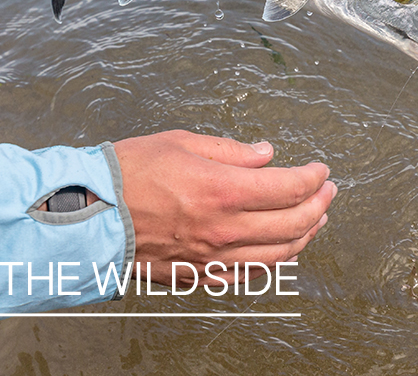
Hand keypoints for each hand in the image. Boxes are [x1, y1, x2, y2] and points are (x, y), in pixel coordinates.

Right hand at [113, 129, 334, 284]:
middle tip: (328, 191)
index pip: (288, 187)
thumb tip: (266, 154)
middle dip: (319, 205)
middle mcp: (224, 228)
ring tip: (316, 219)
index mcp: (221, 190)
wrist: (89, 215)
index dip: (312, 177)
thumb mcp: (180, 143)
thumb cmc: (127, 173)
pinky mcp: (200, 275)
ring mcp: (214, 257)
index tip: (321, 169)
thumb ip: (230, 151)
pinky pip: (251, 273)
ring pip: (279, 254)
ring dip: (306, 235)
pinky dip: (275, 260)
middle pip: (293, 223)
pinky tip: (282, 248)